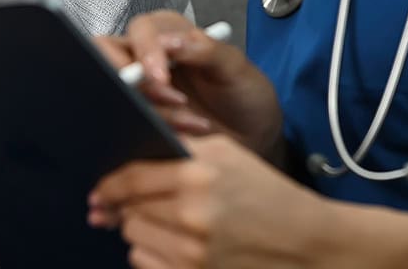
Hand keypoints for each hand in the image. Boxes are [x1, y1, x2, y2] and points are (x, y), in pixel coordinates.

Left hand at [90, 136, 407, 268]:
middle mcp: (190, 216)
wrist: (306, 242)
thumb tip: (128, 162)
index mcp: (197, 175)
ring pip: (133, 242)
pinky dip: (153, 258)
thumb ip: (178, 150)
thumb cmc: (266, 192)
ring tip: (170, 226)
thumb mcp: (227, 153)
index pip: (130, 179)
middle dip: (131, 209)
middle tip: (149, 206)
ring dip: (143, 234)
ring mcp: (191, 255)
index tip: (101, 191)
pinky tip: (176, 248)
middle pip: (128, 213)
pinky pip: (145, 267)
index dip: (109, 185)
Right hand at [95, 11, 282, 157]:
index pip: (140, 30)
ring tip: (192, 120)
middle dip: (134, 83)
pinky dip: (155, 129)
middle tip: (167, 101)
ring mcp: (141, 91)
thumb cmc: (244, 93)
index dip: (144, 53)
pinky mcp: (141, 118)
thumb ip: (206, 49)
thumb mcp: (235, 67)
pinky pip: (129, 122)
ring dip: (153, 110)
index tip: (160, 78)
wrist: (253, 135)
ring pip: (118, 94)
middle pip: (110, 57)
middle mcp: (148, 58)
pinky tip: (187, 131)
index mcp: (169, 32)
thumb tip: (170, 42)